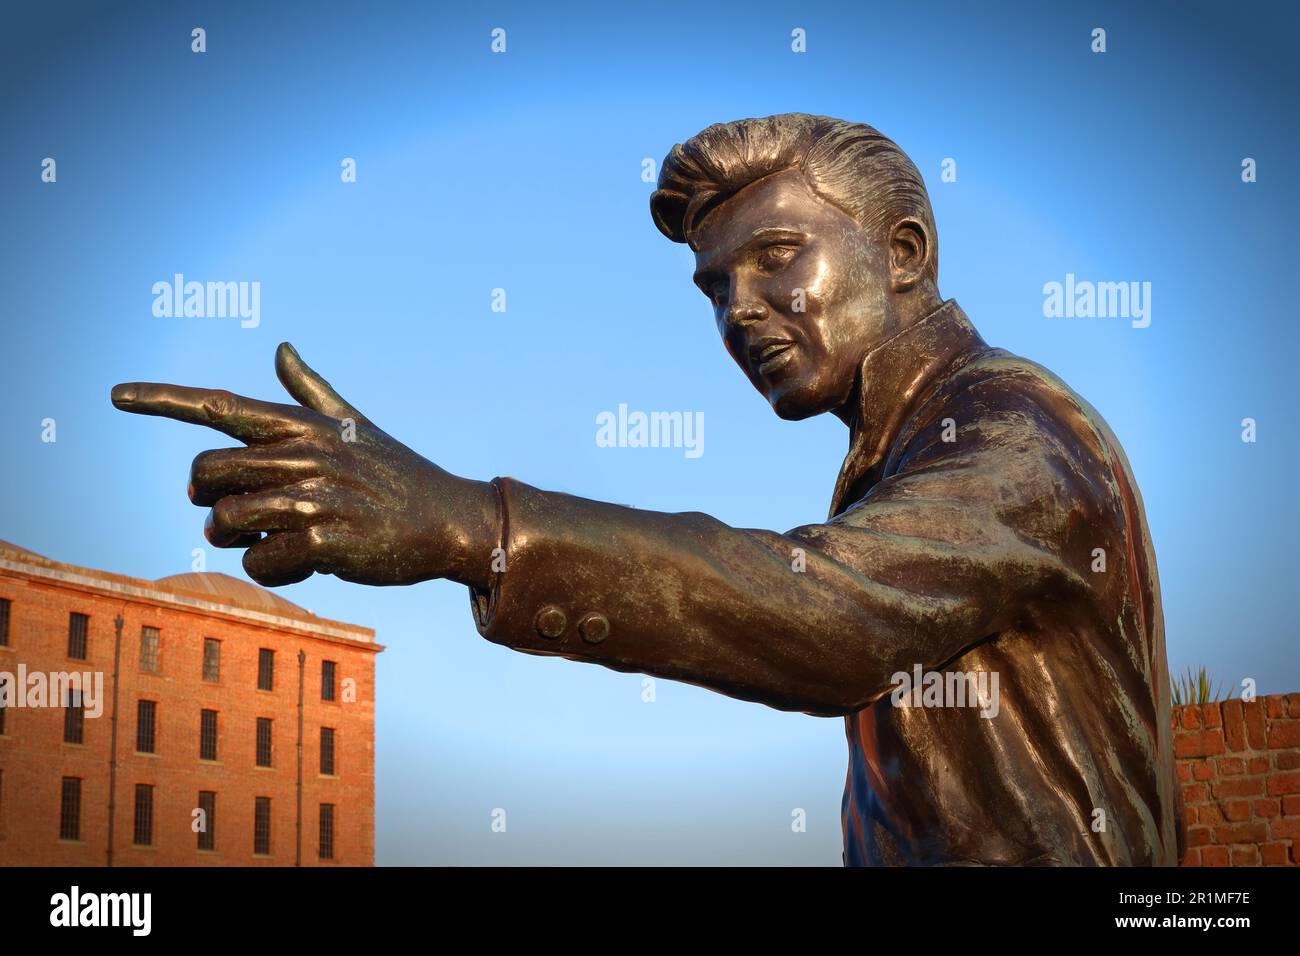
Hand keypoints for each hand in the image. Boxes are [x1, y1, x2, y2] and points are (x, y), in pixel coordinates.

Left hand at [110, 343, 498, 589]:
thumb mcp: (356, 425)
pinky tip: (300, 561)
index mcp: (305, 425)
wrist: (448, 521)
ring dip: (235, 537)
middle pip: (207, 471)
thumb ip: (310, 392)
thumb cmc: (398, 474)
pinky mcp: (325, 540)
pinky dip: (271, 566)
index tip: (114, 395)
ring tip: (264, 539)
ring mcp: (315, 497)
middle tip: (229, 513)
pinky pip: (261, 558)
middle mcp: (305, 454)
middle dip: (207, 497)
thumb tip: (280, 347)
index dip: (162, 399)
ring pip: (228, 519)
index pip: (221, 405)